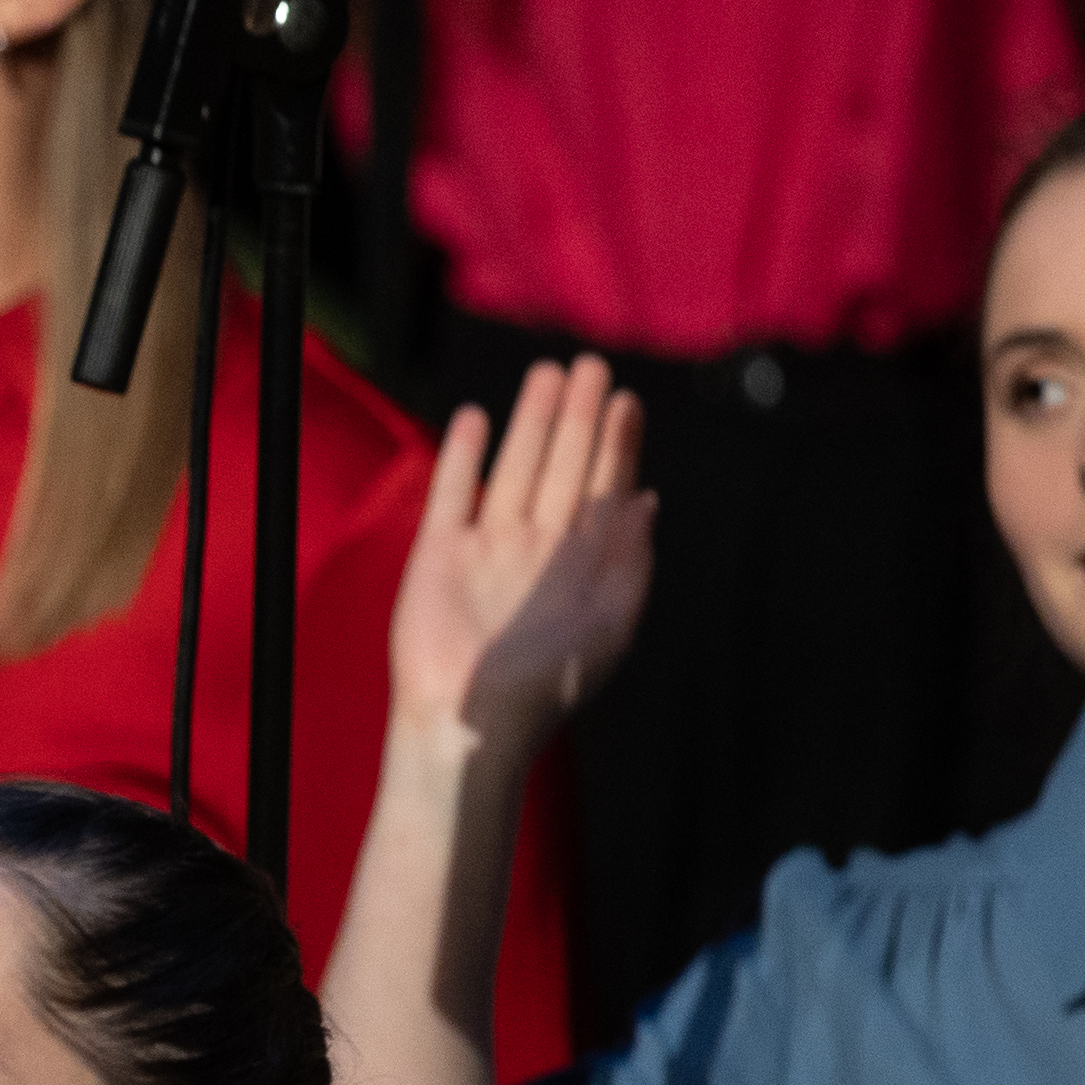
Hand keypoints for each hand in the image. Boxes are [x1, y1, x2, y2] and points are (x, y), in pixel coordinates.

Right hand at [388, 354, 653, 755]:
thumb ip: (630, 562)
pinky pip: (452, 492)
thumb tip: (646, 500)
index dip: (617, 443)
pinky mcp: (437, 553)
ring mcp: (486, 546)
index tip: (627, 400)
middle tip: (591, 365)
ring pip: (513, 468)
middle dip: (579, 417)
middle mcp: (536, 546)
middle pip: (562, 466)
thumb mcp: (611, 625)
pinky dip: (462, 455)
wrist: (471, 719)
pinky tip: (474, 419)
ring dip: (530, 421)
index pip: (604, 487)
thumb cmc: (546, 684)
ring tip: (546, 373)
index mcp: (582, 564)